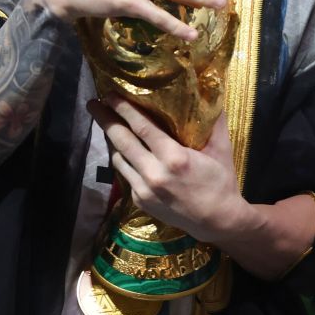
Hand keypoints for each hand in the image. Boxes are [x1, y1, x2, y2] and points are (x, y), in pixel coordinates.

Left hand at [89, 97, 248, 244]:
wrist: (217, 222)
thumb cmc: (221, 182)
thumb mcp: (221, 149)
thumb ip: (215, 121)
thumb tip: (213, 92)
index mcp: (173, 158)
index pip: (141, 127)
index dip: (123, 109)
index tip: (110, 94)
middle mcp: (153, 173)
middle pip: (121, 141)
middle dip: (104, 120)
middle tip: (92, 103)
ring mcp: (143, 190)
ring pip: (118, 159)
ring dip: (110, 139)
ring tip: (106, 124)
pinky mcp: (139, 201)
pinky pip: (125, 174)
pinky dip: (122, 158)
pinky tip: (122, 149)